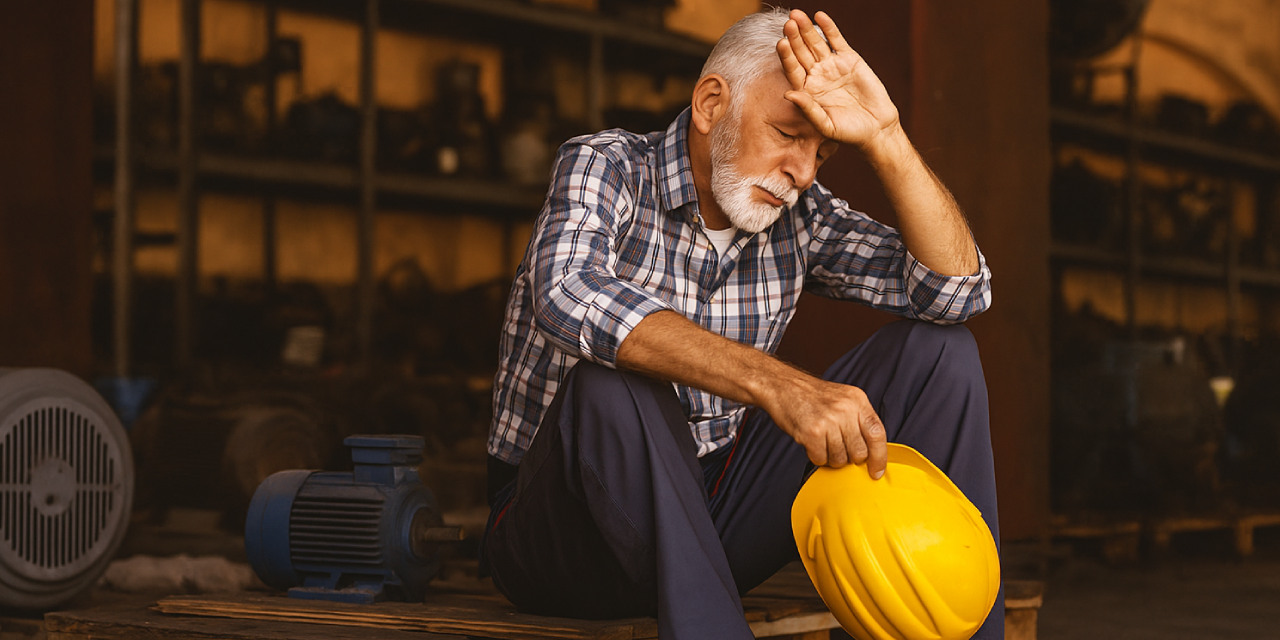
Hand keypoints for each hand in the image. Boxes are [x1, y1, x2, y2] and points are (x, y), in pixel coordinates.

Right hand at [764, 370, 887, 478]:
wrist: (782, 386)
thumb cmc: (811, 396)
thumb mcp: (843, 398)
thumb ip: (859, 420)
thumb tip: (872, 451)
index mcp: (857, 400)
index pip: (877, 433)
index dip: (880, 457)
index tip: (876, 470)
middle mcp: (845, 409)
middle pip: (859, 452)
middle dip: (849, 457)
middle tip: (837, 447)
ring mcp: (829, 420)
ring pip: (840, 459)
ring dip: (830, 457)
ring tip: (822, 441)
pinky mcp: (812, 432)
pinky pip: (821, 459)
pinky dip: (816, 456)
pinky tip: (811, 442)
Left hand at [776, 10, 899, 149]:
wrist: (876, 128)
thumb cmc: (848, 132)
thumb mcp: (826, 125)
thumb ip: (808, 109)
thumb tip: (788, 94)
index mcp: (806, 90)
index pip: (792, 69)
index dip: (786, 56)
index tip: (781, 43)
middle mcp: (816, 75)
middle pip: (801, 53)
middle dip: (794, 38)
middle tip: (787, 23)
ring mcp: (831, 65)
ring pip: (816, 43)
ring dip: (806, 29)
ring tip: (797, 15)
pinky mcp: (849, 59)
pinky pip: (836, 40)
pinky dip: (828, 28)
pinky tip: (819, 16)